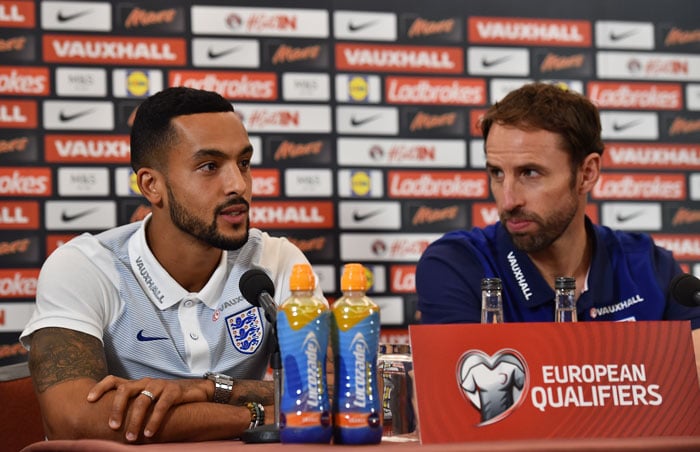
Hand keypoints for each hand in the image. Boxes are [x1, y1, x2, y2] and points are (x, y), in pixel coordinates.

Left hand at [87, 375, 207, 440]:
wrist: (197, 390)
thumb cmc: (167, 398)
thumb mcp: (148, 399)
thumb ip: (132, 406)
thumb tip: (108, 426)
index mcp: (137, 384)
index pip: (114, 380)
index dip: (100, 387)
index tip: (89, 400)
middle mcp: (146, 382)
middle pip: (125, 390)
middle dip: (117, 409)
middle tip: (113, 427)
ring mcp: (160, 385)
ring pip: (143, 400)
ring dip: (135, 420)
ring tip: (130, 437)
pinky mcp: (174, 391)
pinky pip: (162, 406)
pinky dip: (154, 420)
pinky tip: (149, 433)